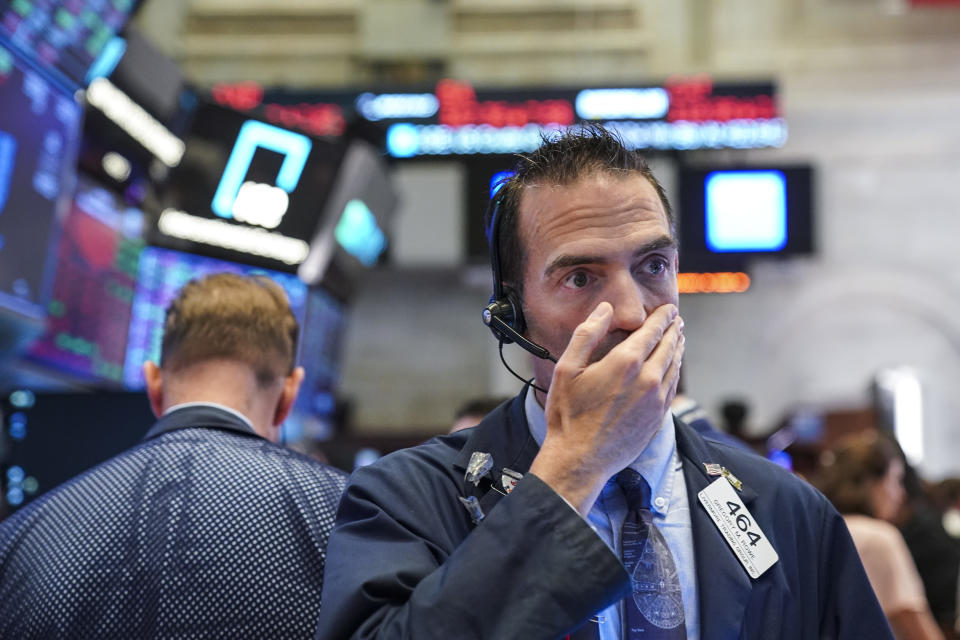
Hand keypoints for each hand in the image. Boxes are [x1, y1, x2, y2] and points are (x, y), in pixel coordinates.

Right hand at [529, 302, 684, 515]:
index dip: (662, 317)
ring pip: (674, 366)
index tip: (668, 309)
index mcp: (625, 362)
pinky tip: (671, 368)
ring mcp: (656, 400)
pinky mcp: (658, 418)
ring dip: (677, 349)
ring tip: (678, 339)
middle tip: (677, 320)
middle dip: (674, 330)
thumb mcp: (566, 369)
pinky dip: (674, 371)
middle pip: (669, 346)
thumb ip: (587, 334)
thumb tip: (605, 309)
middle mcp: (647, 379)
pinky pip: (672, 387)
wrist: (580, 460)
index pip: (653, 331)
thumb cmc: (568, 415)